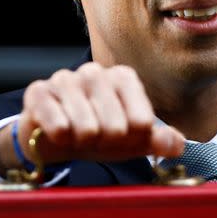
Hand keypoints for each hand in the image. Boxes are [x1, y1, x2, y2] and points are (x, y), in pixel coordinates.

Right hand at [10, 62, 183, 166]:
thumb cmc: (99, 134)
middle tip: (96, 138)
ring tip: (77, 135)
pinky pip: (58, 125)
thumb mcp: (133, 141)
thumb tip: (177, 145)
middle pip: (116, 128)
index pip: (142, 122)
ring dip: (83, 142)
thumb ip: (160, 141)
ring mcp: (65, 79)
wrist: (54, 138)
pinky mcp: (38, 92)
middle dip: (106, 143)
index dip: (132, 140)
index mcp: (123, 78)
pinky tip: (58, 133)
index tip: (122, 137)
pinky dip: (61, 139)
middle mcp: (95, 72)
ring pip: (87, 128)